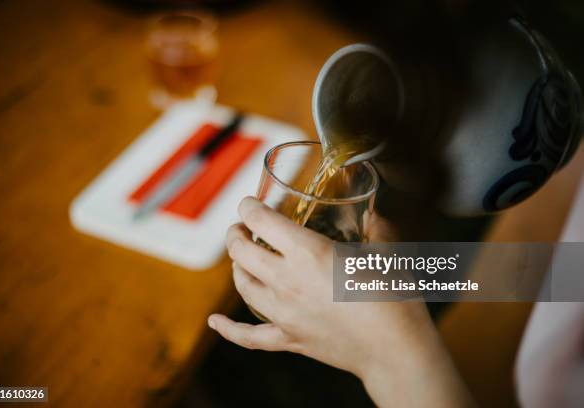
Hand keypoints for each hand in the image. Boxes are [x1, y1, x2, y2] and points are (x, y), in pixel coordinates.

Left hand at [208, 197, 473, 406]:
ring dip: (237, 266)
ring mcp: (283, 313)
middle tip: (243, 228)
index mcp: (308, 252)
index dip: (249, 206)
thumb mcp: (387, 251)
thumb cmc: (395, 298)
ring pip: (242, 285)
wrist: (396, 351)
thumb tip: (372, 209)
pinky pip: (248, 337)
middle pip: (242, 251)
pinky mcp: (288, 339)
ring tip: (242, 258)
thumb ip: (375, 225)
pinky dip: (228, 329)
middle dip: (237, 233)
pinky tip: (214, 322)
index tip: (250, 203)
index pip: (261, 220)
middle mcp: (287, 280)